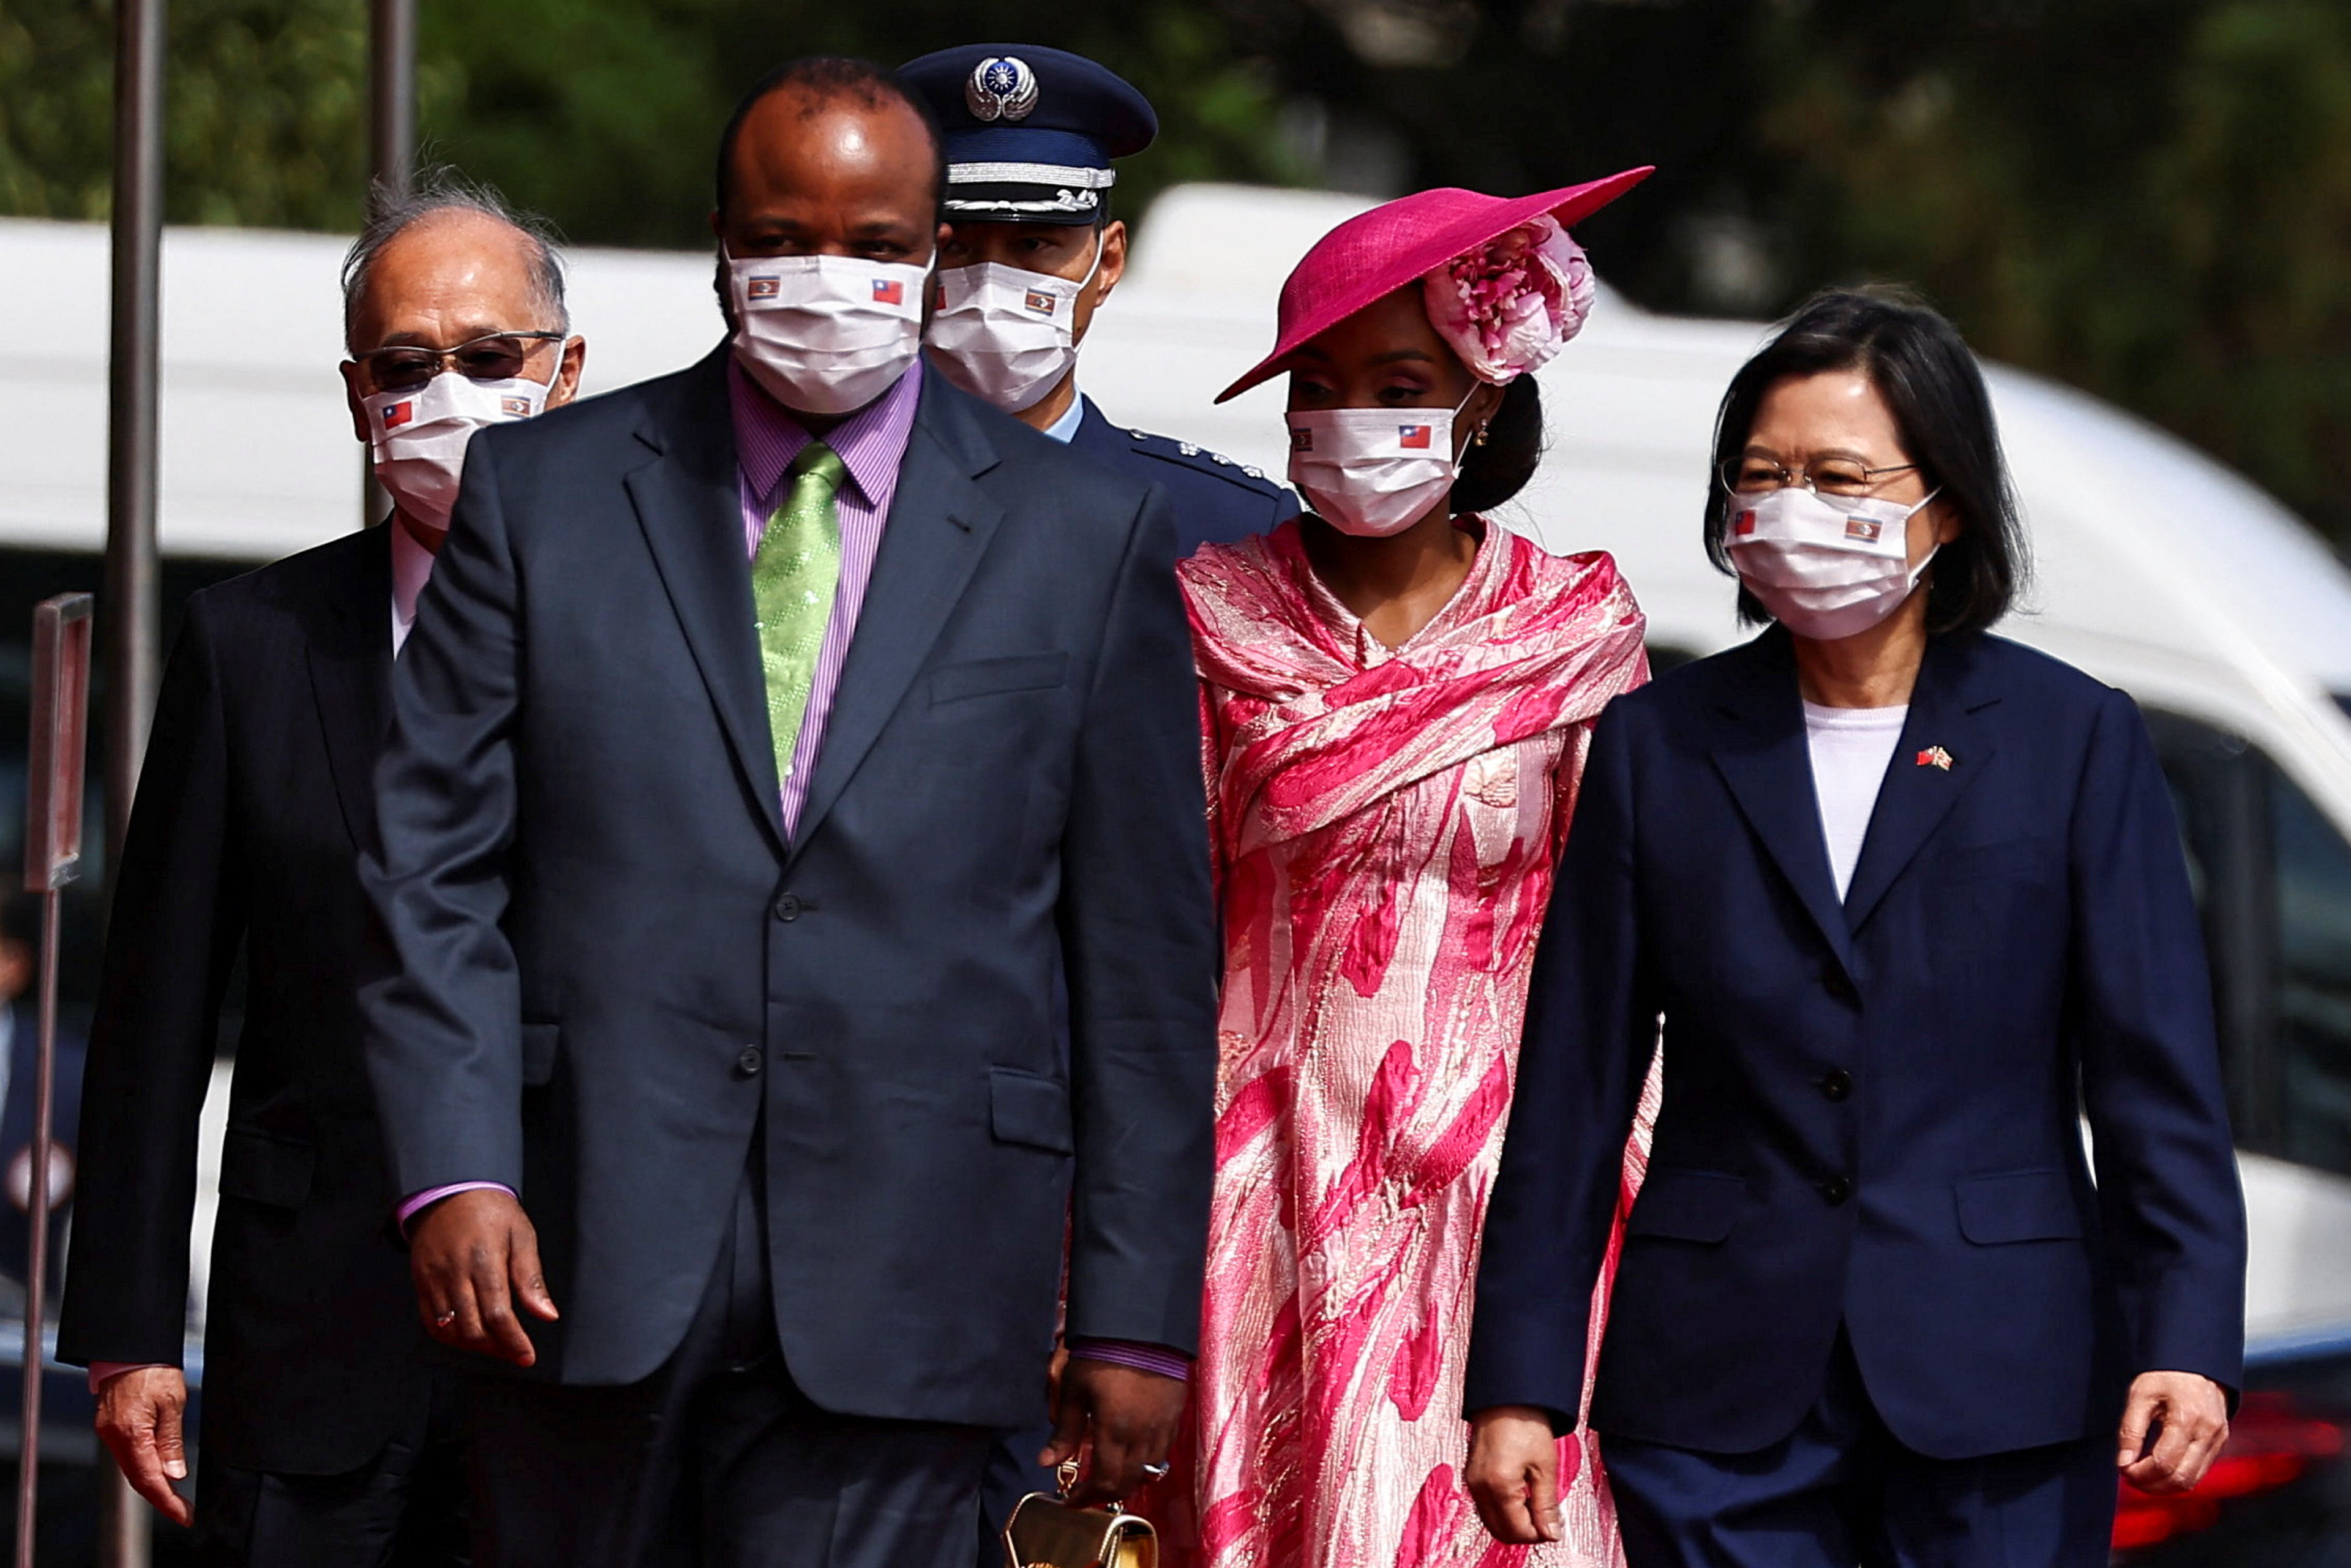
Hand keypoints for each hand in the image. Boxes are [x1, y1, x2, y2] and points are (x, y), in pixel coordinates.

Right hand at [95, 1367, 192, 1526]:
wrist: (129, 1348)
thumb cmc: (152, 1368)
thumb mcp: (173, 1402)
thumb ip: (171, 1440)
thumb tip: (174, 1473)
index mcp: (131, 1433)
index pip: (149, 1478)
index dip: (166, 1501)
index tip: (184, 1514)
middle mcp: (114, 1437)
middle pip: (137, 1479)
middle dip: (161, 1498)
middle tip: (183, 1511)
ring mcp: (109, 1433)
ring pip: (131, 1469)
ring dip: (151, 1484)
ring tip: (175, 1497)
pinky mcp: (109, 1427)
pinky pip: (127, 1456)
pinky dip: (142, 1468)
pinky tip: (158, 1472)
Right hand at [409, 1188, 557, 1365]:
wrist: (450, 1190)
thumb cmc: (491, 1210)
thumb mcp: (522, 1235)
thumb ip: (531, 1278)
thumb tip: (547, 1315)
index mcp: (484, 1260)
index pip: (498, 1314)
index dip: (513, 1341)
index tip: (527, 1356)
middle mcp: (455, 1273)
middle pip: (472, 1327)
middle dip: (497, 1348)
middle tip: (516, 1352)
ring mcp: (433, 1279)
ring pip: (449, 1330)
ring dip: (474, 1345)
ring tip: (497, 1346)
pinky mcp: (420, 1282)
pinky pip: (430, 1321)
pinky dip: (449, 1336)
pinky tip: (469, 1336)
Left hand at [1040, 1356, 1186, 1505]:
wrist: (1141, 1323)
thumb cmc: (1101, 1353)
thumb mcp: (1074, 1389)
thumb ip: (1064, 1431)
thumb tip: (1046, 1462)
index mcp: (1115, 1430)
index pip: (1105, 1481)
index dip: (1087, 1497)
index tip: (1072, 1500)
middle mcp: (1143, 1435)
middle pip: (1130, 1482)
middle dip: (1107, 1494)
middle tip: (1088, 1493)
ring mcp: (1164, 1426)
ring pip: (1151, 1470)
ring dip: (1129, 1480)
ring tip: (1109, 1475)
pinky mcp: (1175, 1414)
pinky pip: (1164, 1451)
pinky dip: (1148, 1462)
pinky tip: (1133, 1453)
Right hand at [1467, 1405, 1564, 1543]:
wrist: (1506, 1396)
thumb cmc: (1526, 1422)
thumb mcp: (1545, 1466)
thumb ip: (1547, 1505)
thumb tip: (1551, 1533)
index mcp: (1498, 1486)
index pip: (1517, 1531)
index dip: (1538, 1534)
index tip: (1554, 1527)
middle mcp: (1479, 1487)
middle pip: (1500, 1531)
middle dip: (1524, 1532)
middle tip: (1546, 1519)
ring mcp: (1472, 1481)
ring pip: (1491, 1521)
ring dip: (1513, 1521)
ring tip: (1535, 1503)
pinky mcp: (1471, 1475)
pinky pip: (1485, 1505)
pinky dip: (1503, 1509)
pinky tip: (1520, 1494)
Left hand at [2118, 1370, 2230, 1493]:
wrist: (2196, 1365)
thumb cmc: (2165, 1377)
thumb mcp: (2140, 1395)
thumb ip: (2131, 1430)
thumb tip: (2124, 1462)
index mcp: (2187, 1419)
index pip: (2164, 1462)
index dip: (2141, 1473)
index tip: (2124, 1470)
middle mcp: (2208, 1434)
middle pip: (2181, 1478)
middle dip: (2152, 1485)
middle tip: (2130, 1477)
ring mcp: (2218, 1441)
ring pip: (2193, 1480)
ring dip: (2165, 1486)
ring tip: (2142, 1477)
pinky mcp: (2220, 1444)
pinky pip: (2200, 1472)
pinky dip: (2178, 1478)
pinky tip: (2160, 1471)